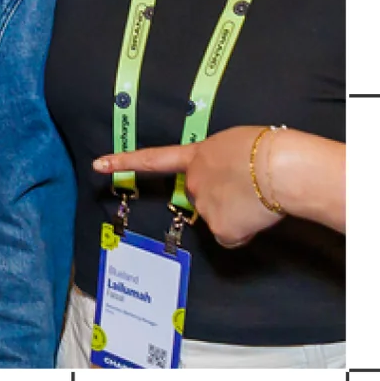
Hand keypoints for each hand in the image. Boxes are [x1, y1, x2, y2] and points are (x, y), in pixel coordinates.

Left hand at [93, 125, 285, 249]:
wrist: (281, 168)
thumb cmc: (268, 150)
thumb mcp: (236, 144)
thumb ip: (220, 161)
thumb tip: (227, 181)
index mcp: (198, 156)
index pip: (153, 159)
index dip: (125, 162)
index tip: (98, 164)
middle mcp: (193, 182)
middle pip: (201, 197)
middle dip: (222, 197)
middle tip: (248, 188)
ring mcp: (203, 206)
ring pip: (221, 218)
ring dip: (239, 213)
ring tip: (259, 197)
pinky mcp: (219, 229)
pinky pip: (233, 235)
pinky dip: (246, 230)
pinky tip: (257, 215)